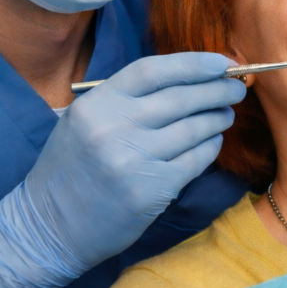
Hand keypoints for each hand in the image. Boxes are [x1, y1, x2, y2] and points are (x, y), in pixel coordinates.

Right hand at [0, 53, 244, 287]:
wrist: (51, 225)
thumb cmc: (72, 168)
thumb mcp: (85, 121)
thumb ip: (126, 99)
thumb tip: (185, 79)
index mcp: (97, 104)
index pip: (154, 70)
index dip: (193, 63)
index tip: (221, 62)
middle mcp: (115, 127)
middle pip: (181, 98)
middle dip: (216, 91)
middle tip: (235, 88)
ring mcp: (134, 160)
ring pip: (193, 129)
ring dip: (217, 118)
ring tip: (226, 114)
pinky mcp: (152, 189)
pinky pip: (195, 160)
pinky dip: (210, 148)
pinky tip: (214, 142)